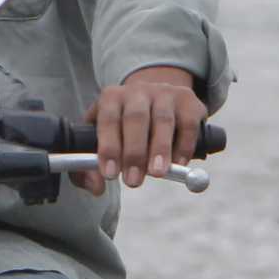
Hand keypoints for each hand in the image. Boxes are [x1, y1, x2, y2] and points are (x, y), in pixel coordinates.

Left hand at [83, 65, 206, 192]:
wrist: (156, 100)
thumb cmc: (124, 128)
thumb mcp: (101, 140)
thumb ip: (90, 166)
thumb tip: (96, 188)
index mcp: (112, 98)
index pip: (108, 119)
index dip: (109, 147)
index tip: (110, 174)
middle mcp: (138, 91)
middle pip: (136, 118)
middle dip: (134, 152)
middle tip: (133, 180)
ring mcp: (165, 93)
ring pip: (163, 120)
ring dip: (160, 149)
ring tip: (157, 174)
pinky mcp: (188, 100)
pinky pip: (188, 124)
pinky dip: (184, 146)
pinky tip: (178, 164)